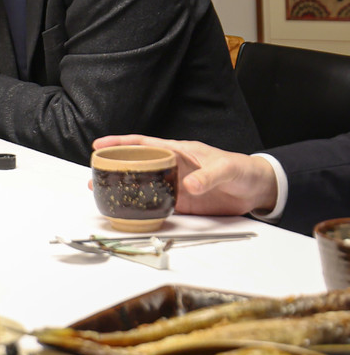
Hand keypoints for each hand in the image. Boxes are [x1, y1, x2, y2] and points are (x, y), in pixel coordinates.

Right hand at [92, 134, 278, 215]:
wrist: (258, 189)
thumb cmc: (242, 169)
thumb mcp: (227, 168)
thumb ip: (208, 176)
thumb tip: (188, 186)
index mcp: (177, 151)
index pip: (143, 144)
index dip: (120, 143)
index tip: (100, 145)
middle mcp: (172, 167)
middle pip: (137, 165)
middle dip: (114, 167)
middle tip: (95, 175)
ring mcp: (175, 185)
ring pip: (143, 185)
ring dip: (125, 189)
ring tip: (105, 193)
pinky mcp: (182, 203)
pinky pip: (157, 204)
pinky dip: (143, 208)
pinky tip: (131, 211)